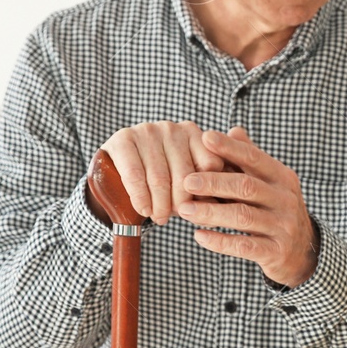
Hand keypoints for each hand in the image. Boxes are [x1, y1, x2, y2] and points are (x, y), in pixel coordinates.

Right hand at [95, 121, 228, 226]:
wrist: (118, 172)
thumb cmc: (161, 178)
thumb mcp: (187, 178)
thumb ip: (208, 183)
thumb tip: (228, 201)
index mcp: (195, 134)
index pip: (210, 164)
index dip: (206, 192)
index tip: (201, 210)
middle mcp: (173, 129)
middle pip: (185, 174)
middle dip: (182, 203)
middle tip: (177, 218)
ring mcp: (148, 131)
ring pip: (160, 177)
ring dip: (160, 205)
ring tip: (160, 219)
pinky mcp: (124, 138)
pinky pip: (135, 173)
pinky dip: (140, 196)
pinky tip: (143, 210)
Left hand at [178, 125, 318, 287]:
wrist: (302, 251)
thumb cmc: (276, 210)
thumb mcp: (270, 183)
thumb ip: (252, 159)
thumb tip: (233, 130)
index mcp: (283, 178)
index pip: (255, 158)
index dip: (230, 148)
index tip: (205, 137)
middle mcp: (286, 200)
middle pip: (247, 186)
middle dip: (214, 182)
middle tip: (186, 180)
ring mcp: (283, 226)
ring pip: (243, 216)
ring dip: (210, 212)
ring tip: (184, 210)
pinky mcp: (275, 252)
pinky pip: (244, 245)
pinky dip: (219, 241)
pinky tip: (198, 236)